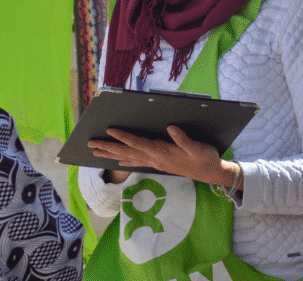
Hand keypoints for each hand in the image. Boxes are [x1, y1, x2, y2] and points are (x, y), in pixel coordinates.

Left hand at [88, 126, 234, 185]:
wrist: (212, 173)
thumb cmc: (205, 158)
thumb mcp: (198, 147)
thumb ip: (184, 139)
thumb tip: (171, 128)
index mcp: (161, 151)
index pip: (137, 143)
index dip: (123, 136)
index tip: (109, 129)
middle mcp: (155, 158)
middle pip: (126, 152)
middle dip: (108, 147)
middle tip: (90, 144)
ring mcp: (155, 163)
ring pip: (128, 158)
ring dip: (111, 155)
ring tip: (96, 152)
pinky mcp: (159, 164)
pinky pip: (137, 163)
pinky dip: (125, 161)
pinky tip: (117, 162)